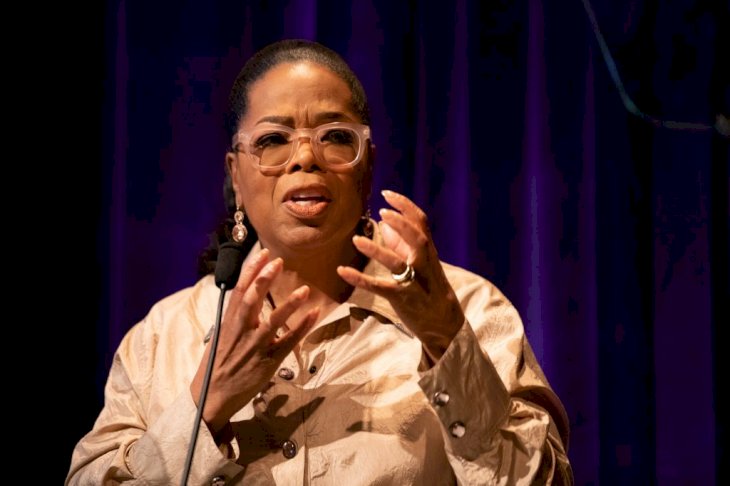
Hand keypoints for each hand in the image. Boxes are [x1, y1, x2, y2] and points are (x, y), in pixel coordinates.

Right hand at [190, 248, 318, 434]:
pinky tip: (314, 314)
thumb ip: (234, 319)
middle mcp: (240, 332)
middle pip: (252, 300)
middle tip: (279, 261)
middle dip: (264, 278)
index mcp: (228, 324)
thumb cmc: (215, 367)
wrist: (211, 398)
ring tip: (304, 289)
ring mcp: (254, 347)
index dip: (251, 271)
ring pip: (272, 321)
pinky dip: (302, 328)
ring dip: (289, 304)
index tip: (263, 254)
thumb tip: (244, 300)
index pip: (239, 291)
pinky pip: (288, 342)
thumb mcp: (220, 338)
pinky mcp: (267, 363)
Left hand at [337, 190, 464, 363]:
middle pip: (418, 239)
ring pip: (397, 264)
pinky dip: (360, 279)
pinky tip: (342, 271)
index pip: (421, 222)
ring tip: (356, 240)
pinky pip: (380, 287)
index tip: (387, 194)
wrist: (444, 322)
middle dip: (402, 224)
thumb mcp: (419, 262)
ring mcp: (414, 282)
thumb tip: (383, 222)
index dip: (405, 206)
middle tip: (382, 212)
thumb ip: (402, 242)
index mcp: (428, 251)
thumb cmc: (428, 287)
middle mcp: (424, 264)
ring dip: (377, 251)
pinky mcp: (402, 299)